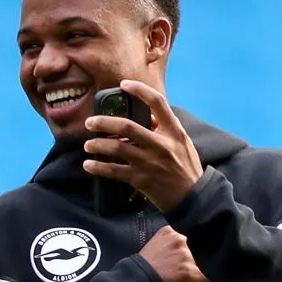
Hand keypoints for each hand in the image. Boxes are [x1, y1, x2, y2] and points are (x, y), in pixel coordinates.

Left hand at [83, 79, 203, 210]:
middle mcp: (161, 145)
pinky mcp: (140, 179)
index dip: (139, 90)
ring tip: (88, 145)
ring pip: (116, 148)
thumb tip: (148, 115)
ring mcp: (149, 162)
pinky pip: (113, 171)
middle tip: (90, 122)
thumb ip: (166, 128)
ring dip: (97, 145)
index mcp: (173, 132)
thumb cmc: (186, 167)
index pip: (158, 103)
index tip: (124, 84)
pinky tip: (89, 165)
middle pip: (126, 126)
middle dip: (103, 122)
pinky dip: (98, 168)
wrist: (193, 198)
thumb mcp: (182, 143)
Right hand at [138, 225, 218, 281]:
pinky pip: (210, 279)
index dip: (199, 247)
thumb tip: (190, 250)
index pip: (195, 233)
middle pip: (203, 248)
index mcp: (171, 231)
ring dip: (207, 274)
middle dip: (204, 261)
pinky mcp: (190, 270)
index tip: (200, 256)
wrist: (137, 281)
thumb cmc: (146, 266)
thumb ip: (173, 242)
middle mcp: (180, 238)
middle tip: (200, 271)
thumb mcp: (157, 244)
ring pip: (209, 263)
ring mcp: (186, 254)